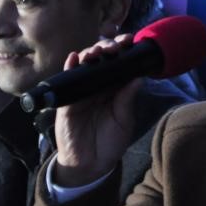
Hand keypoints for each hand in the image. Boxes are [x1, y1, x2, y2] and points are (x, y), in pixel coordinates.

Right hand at [52, 34, 141, 187]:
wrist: (90, 164)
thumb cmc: (110, 142)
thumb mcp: (124, 120)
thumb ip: (128, 99)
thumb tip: (138, 77)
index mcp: (114, 88)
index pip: (118, 63)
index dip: (123, 50)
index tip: (131, 40)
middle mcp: (98, 85)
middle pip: (101, 59)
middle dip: (107, 47)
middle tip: (115, 46)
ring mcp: (81, 90)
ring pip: (84, 65)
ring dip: (90, 53)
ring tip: (98, 51)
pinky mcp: (67, 100)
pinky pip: (67, 79)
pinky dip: (70, 66)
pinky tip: (75, 57)